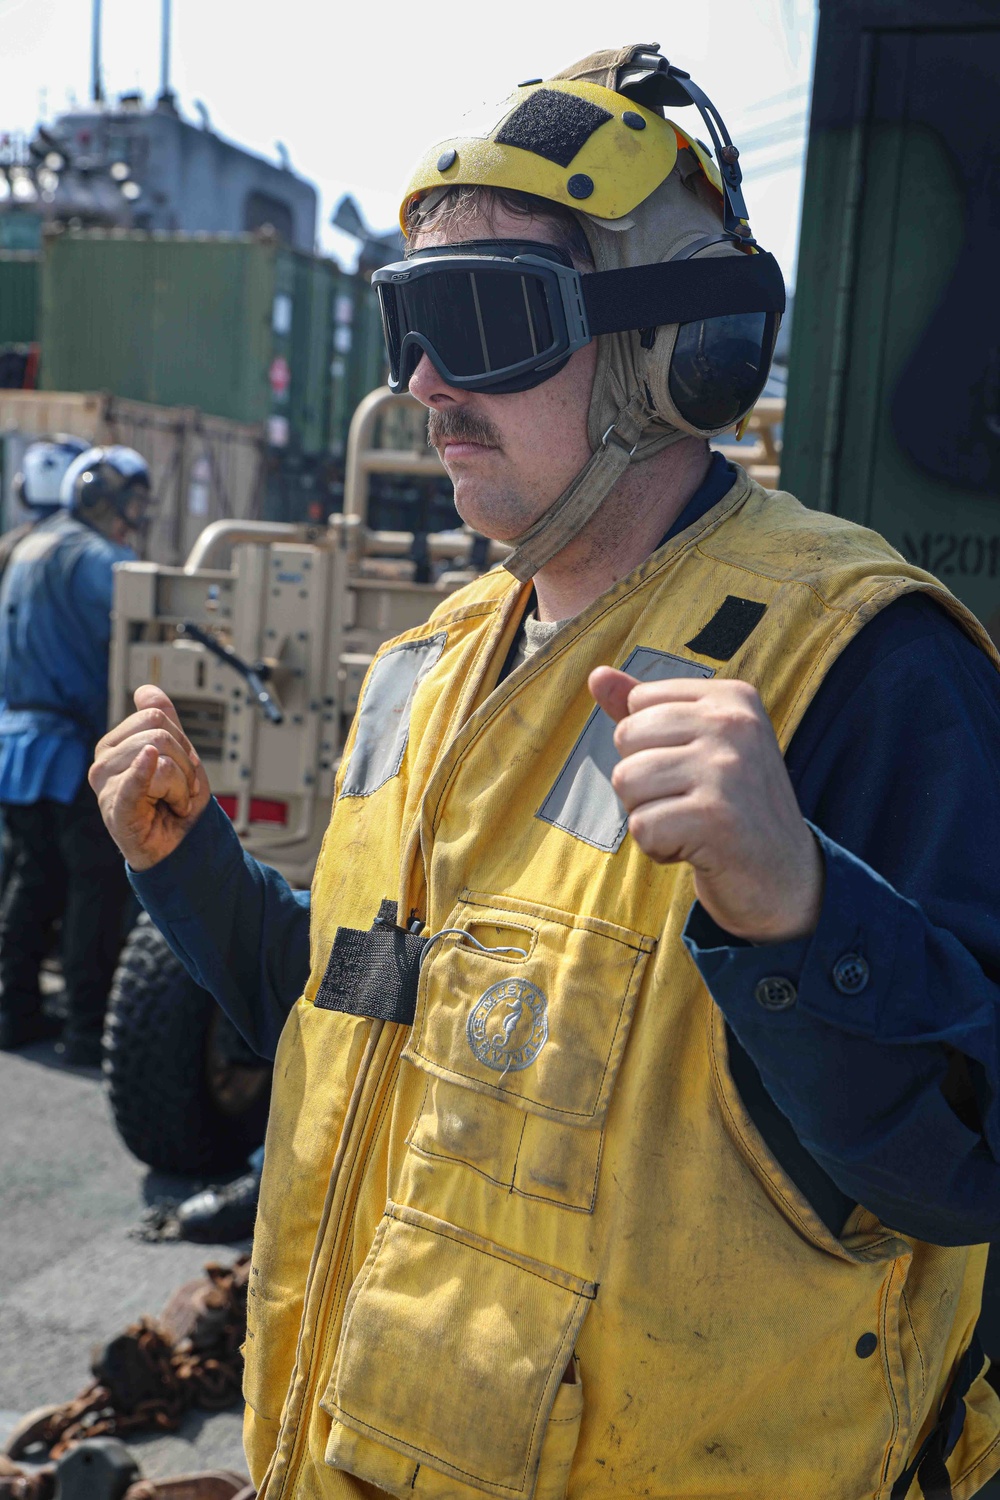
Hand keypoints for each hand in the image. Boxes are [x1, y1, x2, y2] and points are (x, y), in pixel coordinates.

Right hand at [89, 685, 211, 870]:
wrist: (178, 847)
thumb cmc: (173, 802)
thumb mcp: (175, 755)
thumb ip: (163, 720)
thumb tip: (146, 689)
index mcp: (114, 744)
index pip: (156, 716)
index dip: (182, 743)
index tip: (181, 771)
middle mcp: (103, 761)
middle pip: (159, 734)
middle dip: (184, 766)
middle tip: (179, 791)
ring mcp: (105, 785)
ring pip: (161, 758)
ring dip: (181, 787)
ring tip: (171, 803)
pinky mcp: (115, 809)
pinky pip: (133, 781)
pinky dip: (144, 772)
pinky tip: (148, 763)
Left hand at [589, 667, 823, 943]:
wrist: (786, 879)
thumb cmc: (733, 807)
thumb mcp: (699, 747)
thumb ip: (648, 711)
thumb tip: (597, 675)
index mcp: (731, 698)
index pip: (639, 704)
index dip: (650, 747)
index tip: (694, 770)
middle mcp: (733, 724)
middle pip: (626, 739)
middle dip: (643, 782)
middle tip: (691, 803)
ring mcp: (726, 769)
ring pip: (626, 782)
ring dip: (648, 815)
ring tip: (692, 824)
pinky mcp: (715, 817)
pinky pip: (641, 827)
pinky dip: (659, 848)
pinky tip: (697, 849)